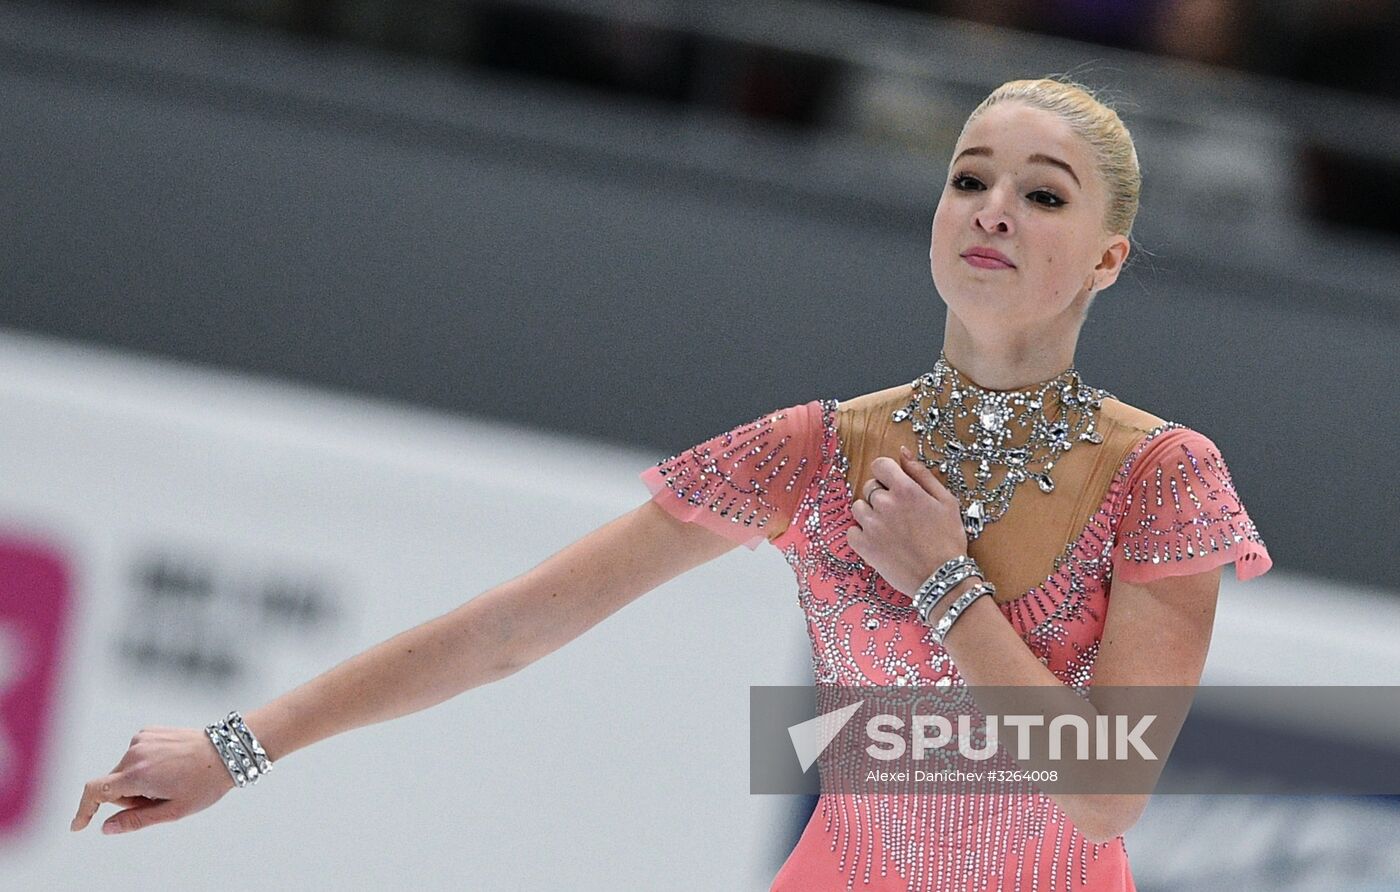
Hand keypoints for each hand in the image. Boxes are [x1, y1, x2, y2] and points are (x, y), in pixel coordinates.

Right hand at [70, 726, 234, 834]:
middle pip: (113, 784)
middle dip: (129, 796)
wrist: (227, 751)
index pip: (96, 791)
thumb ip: (136, 820)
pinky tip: (170, 764)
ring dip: (138, 780)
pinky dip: (145, 764)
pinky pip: (136, 756)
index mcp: (138, 774)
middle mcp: (135, 752)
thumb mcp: (172, 810)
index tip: (78, 825)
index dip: (84, 810)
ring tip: (171, 778)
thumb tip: (106, 828)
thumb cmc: (204, 784)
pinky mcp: (149, 731)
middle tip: (160, 797)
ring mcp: (142, 738)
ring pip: (125, 771)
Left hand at [847, 445, 970, 595]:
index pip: (880, 465)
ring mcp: (871, 525)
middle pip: (870, 487)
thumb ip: (922, 474)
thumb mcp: (946, 501)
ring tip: (889, 528)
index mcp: (905, 490)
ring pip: (858, 507)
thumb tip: (903, 453)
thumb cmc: (948, 539)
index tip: (895, 484)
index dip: (887, 473)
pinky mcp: (863, 546)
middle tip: (899, 513)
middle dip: (882, 495)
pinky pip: (851, 531)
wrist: (942, 578)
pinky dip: (862, 534)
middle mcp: (884, 504)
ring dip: (870, 513)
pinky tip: (880, 541)